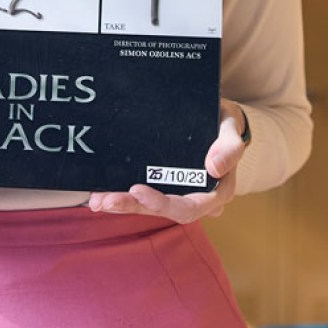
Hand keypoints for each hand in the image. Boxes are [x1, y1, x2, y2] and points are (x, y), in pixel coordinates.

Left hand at [86, 100, 247, 223]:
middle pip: (163, 210)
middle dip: (132, 206)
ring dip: (122, 204)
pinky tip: (100, 194)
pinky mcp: (164, 183)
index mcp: (216, 192)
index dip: (161, 203)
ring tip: (97, 201)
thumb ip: (229, 147)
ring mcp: (178, 191)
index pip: (189, 207)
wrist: (218, 117)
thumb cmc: (224, 124)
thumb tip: (214, 168)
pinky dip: (122, 194)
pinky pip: (143, 193)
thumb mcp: (231, 129)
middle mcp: (196, 197)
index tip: (137, 189)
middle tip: (104, 200)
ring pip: (150, 205)